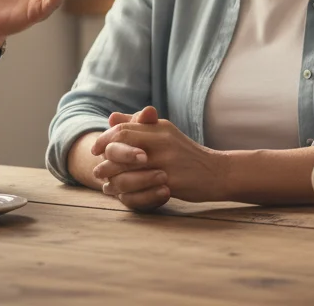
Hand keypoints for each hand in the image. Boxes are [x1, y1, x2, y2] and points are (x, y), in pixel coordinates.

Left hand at [93, 109, 226, 207]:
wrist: (217, 172)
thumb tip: (111, 117)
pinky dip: (126, 192)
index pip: (123, 129)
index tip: (95, 150)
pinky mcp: (172, 182)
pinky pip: (141, 188)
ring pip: (127, 169)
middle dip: (104, 158)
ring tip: (105, 184)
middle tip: (97, 169)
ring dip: (112, 178)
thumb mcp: (165, 133)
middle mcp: (162, 142)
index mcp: (159, 128)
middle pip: (122, 144)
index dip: (104, 139)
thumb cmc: (186, 153)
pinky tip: (121, 195)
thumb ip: (138, 125)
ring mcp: (167, 163)